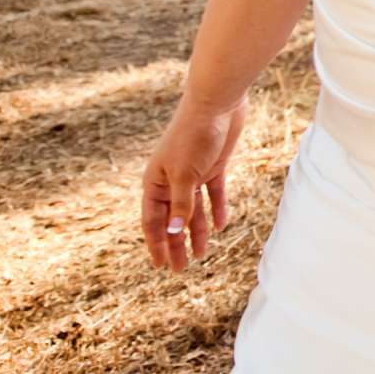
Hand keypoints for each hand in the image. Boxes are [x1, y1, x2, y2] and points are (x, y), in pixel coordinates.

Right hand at [142, 95, 245, 269]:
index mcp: (155, 182)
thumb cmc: (193, 136)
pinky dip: (217, 208)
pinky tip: (221, 225)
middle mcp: (171, 180)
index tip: (160, 266)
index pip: (153, 221)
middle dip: (176, 244)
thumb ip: (181, 203)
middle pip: (173, 219)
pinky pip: (214, 193)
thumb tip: (175, 232)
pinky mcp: (213, 166)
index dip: (156, 244)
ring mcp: (193, 174)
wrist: (216, 103)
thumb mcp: (185, 174)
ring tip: (201, 254)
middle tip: (180, 270)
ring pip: (193, 209)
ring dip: (196, 231)